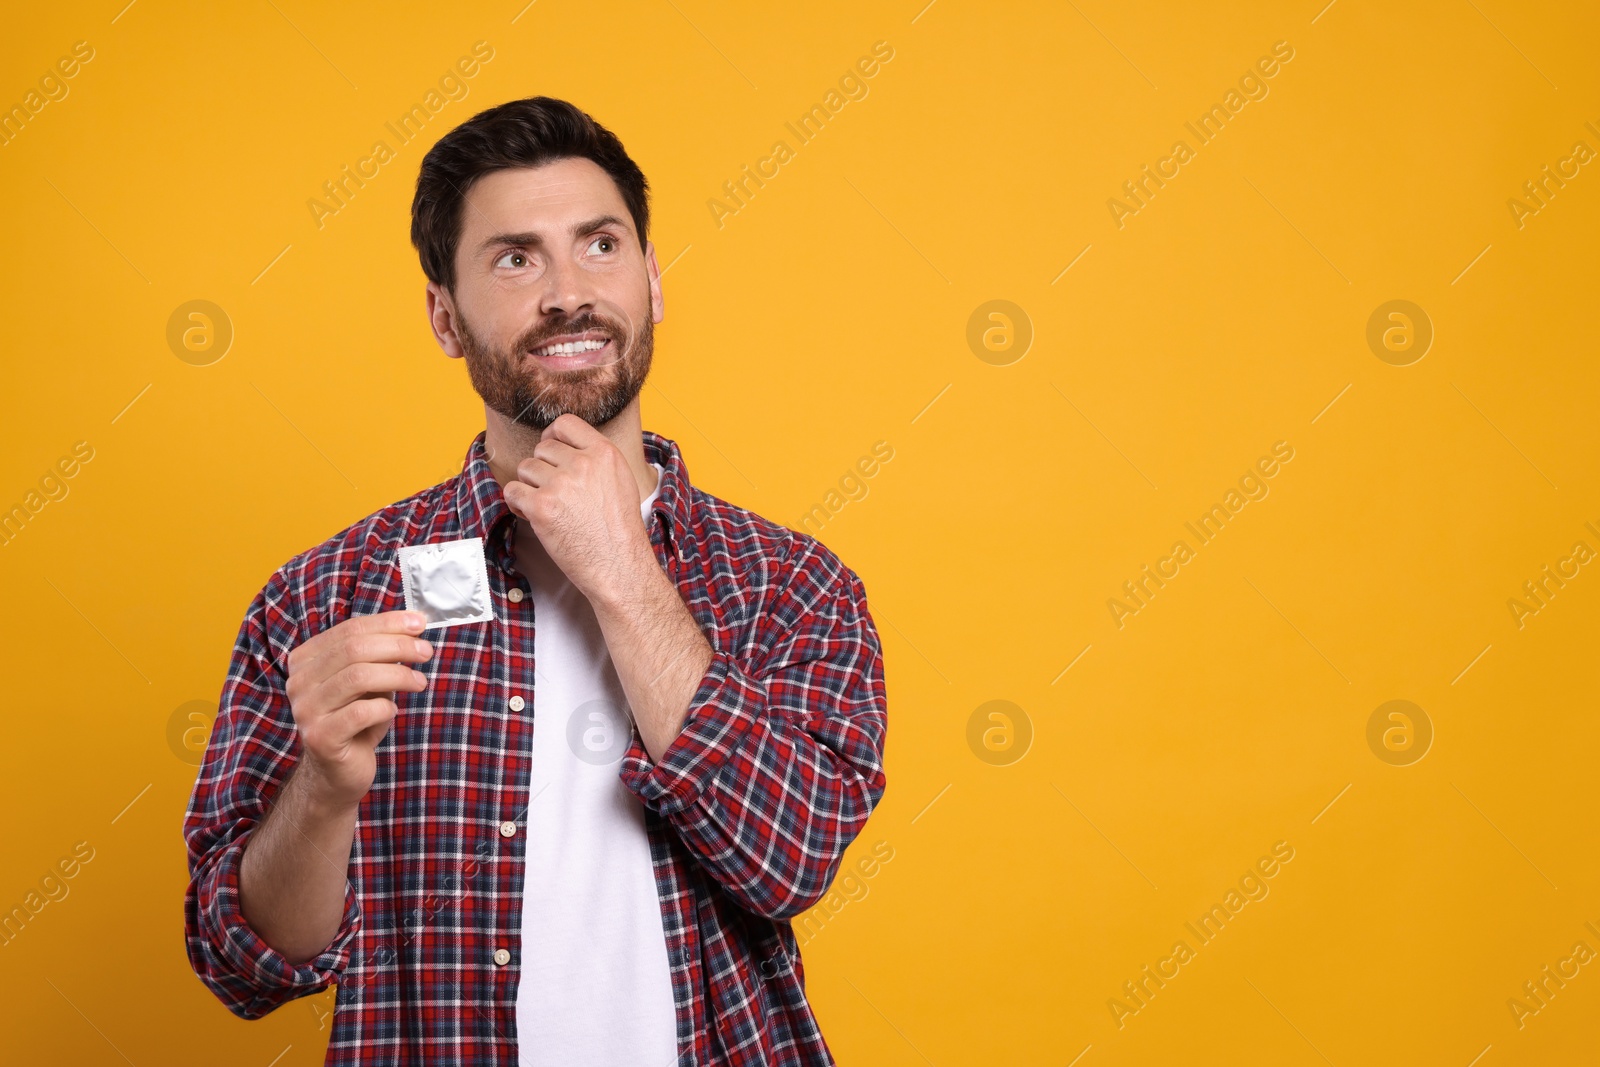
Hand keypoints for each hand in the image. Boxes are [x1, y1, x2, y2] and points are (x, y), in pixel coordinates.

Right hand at [283, 610, 432, 809]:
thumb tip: (415, 624)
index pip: (349, 629)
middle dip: (397, 646)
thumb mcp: (369, 680)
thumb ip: (381, 653)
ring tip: (420, 682)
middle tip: (426, 652)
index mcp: (306, 660)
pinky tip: (393, 711)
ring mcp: (305, 710)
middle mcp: (298, 682)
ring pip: (357, 676)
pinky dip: (385, 707)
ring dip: (398, 675)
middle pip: (354, 649)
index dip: (388, 623)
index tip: (420, 623)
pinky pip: (361, 712)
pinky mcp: (320, 737)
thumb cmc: (357, 720)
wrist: (338, 772)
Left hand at [503, 413, 655, 605]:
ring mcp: (560, 484)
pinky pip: (513, 491)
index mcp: (604, 453)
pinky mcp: (541, 507)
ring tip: (547, 506)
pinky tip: (533, 515)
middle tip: (554, 492)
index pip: (565, 423)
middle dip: (543, 468)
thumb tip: (565, 446)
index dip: (553, 436)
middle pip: (542, 448)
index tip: (552, 452)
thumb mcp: (621, 480)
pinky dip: (517, 503)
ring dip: (530, 486)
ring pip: (525, 468)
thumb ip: (596, 459)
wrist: (618, 565)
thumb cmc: (619, 530)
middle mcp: (582, 463)